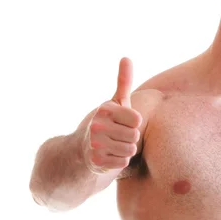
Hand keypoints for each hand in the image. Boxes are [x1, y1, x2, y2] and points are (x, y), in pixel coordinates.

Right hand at [83, 57, 142, 173]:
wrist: (83, 149)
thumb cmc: (108, 123)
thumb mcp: (115, 102)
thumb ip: (123, 81)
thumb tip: (126, 57)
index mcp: (104, 110)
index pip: (137, 119)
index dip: (134, 123)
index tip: (124, 122)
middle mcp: (97, 125)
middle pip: (135, 135)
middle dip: (131, 137)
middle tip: (118, 136)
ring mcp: (95, 144)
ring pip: (130, 150)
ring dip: (126, 150)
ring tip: (114, 145)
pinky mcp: (96, 161)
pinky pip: (123, 162)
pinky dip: (120, 161)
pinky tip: (110, 156)